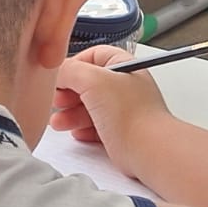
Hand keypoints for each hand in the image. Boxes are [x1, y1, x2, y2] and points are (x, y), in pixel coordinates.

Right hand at [49, 45, 173, 179]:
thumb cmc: (132, 115)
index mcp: (123, 68)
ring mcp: (123, 110)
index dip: (73, 65)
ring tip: (60, 122)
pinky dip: (82, 129)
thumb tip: (57, 73)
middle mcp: (125, 87)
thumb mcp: (92, 81)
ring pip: (88, 107)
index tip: (60, 76)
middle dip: (67, 93)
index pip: (93, 56)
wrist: (150, 151)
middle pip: (87, 83)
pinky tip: (77, 133)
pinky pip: (94, 127)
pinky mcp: (119, 132)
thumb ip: (69, 70)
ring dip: (69, 114)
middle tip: (58, 100)